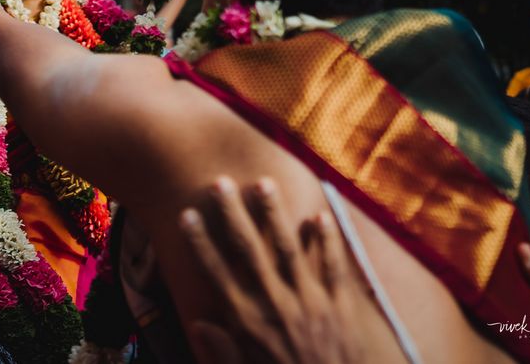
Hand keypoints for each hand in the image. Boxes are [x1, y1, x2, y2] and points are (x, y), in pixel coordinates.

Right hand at [180, 177, 373, 363]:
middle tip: (220, 182)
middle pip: (250, 250)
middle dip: (233, 214)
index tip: (188, 214)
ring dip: (275, 215)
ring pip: (290, 249)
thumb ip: (222, 351)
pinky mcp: (341, 308)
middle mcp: (276, 305)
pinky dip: (327, 242)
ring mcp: (310, 303)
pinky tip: (319, 215)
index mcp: (249, 322)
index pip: (217, 273)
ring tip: (264, 183)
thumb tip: (198, 324)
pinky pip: (334, 268)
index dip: (201, 242)